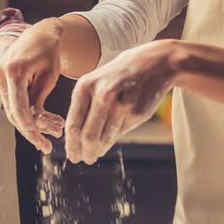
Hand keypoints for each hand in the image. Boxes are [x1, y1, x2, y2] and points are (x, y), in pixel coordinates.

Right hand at [0, 19, 65, 152]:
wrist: (40, 33)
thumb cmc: (49, 53)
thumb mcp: (48, 78)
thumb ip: (38, 101)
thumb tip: (34, 126)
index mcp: (13, 69)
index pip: (18, 108)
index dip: (30, 128)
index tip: (42, 143)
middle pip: (12, 111)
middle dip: (30, 130)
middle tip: (46, 146)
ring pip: (11, 108)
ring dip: (29, 123)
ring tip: (50, 135)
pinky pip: (10, 100)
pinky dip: (24, 112)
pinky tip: (40, 122)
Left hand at [65, 40, 176, 163]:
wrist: (152, 64)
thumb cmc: (117, 76)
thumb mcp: (95, 83)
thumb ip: (84, 107)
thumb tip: (74, 139)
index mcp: (85, 87)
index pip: (73, 125)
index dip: (71, 145)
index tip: (72, 155)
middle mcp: (102, 96)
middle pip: (88, 136)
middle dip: (84, 152)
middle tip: (83, 159)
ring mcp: (120, 105)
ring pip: (104, 138)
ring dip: (98, 150)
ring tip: (94, 153)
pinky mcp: (136, 113)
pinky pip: (119, 134)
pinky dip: (111, 141)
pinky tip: (108, 141)